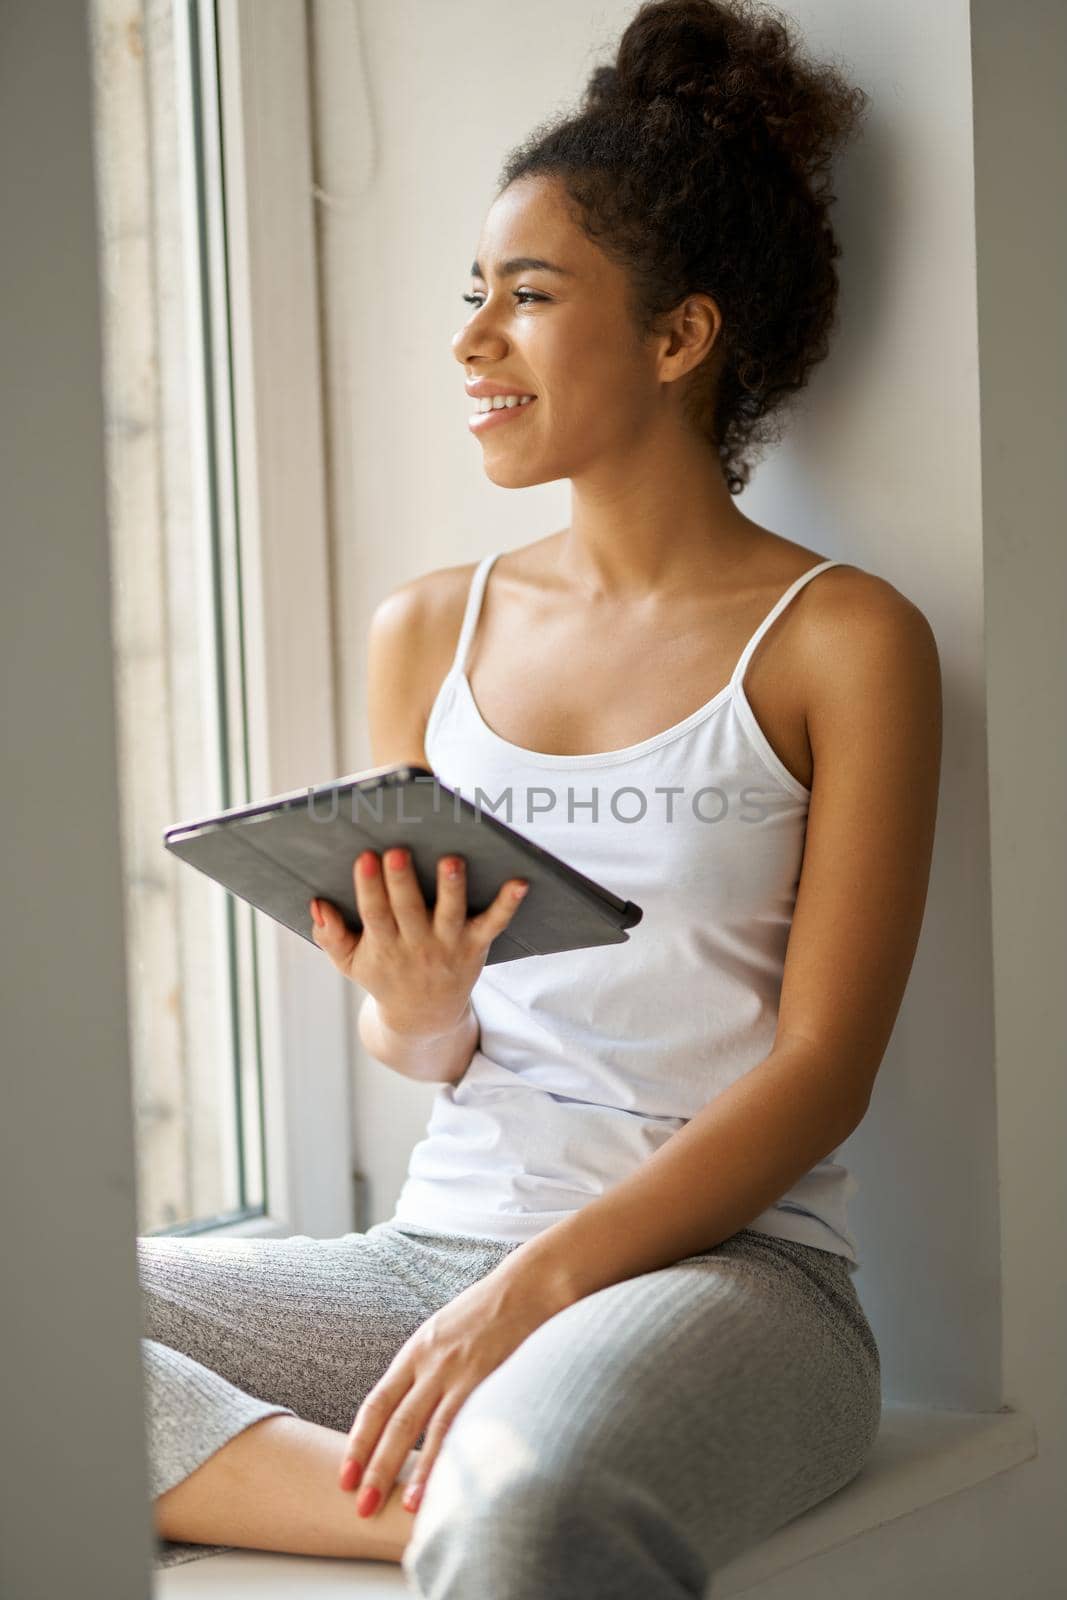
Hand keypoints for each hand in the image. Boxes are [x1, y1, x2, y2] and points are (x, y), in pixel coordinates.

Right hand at [310, 848, 528, 1037]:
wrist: (423, 1018)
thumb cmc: (383, 975)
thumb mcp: (349, 963)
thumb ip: (330, 935)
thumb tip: (316, 904)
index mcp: (383, 946)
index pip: (374, 914)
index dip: (368, 887)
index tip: (365, 857)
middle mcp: (417, 945)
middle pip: (409, 910)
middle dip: (402, 882)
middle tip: (398, 852)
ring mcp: (448, 945)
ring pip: (450, 914)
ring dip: (451, 888)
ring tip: (451, 861)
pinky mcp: (475, 945)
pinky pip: (494, 924)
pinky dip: (508, 904)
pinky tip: (520, 881)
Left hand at [336, 1256, 563, 1518]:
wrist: (530, 1282)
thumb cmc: (489, 1309)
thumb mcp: (445, 1331)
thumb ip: (427, 1367)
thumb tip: (411, 1407)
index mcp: (417, 1351)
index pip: (377, 1404)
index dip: (359, 1443)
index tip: (344, 1478)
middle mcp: (433, 1362)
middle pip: (397, 1423)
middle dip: (377, 1467)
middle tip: (362, 1506)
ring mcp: (464, 1370)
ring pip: (432, 1428)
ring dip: (420, 1471)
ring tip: (408, 1507)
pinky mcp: (495, 1376)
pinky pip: (472, 1422)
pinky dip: (460, 1453)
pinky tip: (458, 1479)